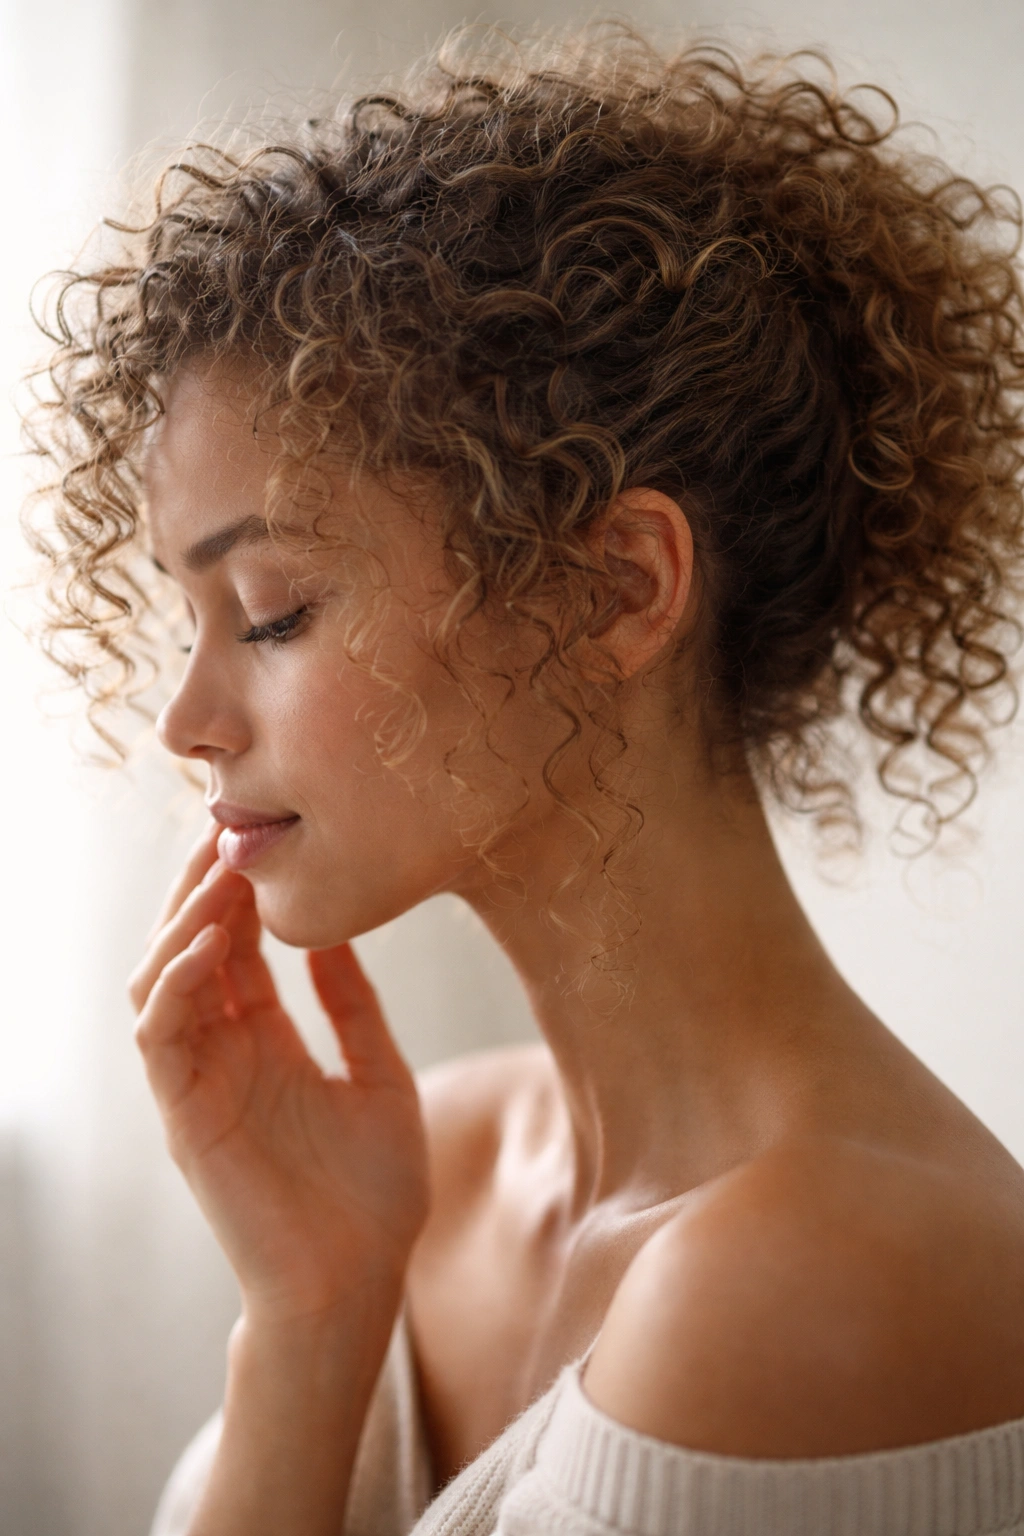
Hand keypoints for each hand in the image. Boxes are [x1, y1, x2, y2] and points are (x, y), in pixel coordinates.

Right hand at [129, 824, 428, 1322]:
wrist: (358, 1281)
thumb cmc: (372, 1193)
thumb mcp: (378, 1075)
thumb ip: (353, 1005)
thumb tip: (336, 929)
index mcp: (266, 1038)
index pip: (235, 942)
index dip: (240, 886)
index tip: (261, 828)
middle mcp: (224, 1051)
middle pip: (191, 946)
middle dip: (203, 886)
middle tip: (227, 825)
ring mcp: (199, 1081)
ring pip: (160, 979)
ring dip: (185, 921)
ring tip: (223, 873)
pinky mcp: (185, 1115)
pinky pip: (161, 1035)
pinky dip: (179, 982)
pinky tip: (215, 943)